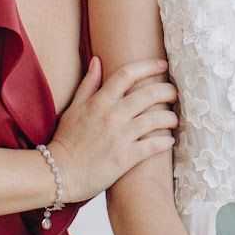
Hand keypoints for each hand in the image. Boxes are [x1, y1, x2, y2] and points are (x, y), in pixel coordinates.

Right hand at [47, 57, 176, 201]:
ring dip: (170, 117)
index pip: (127, 74)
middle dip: (167, 90)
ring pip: (155, 119)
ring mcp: (120, 137)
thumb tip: (97, 60)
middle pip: (148, 94)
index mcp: (99, 101)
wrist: (60, 174)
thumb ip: (88, 84)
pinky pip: (153, 145)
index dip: (148, 66)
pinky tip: (170, 140)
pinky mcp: (126, 158)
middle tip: (174, 93)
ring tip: (173, 118)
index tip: (162, 65)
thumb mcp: (74, 108)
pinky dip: (165, 141)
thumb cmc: (66, 140)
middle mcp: (112, 116)